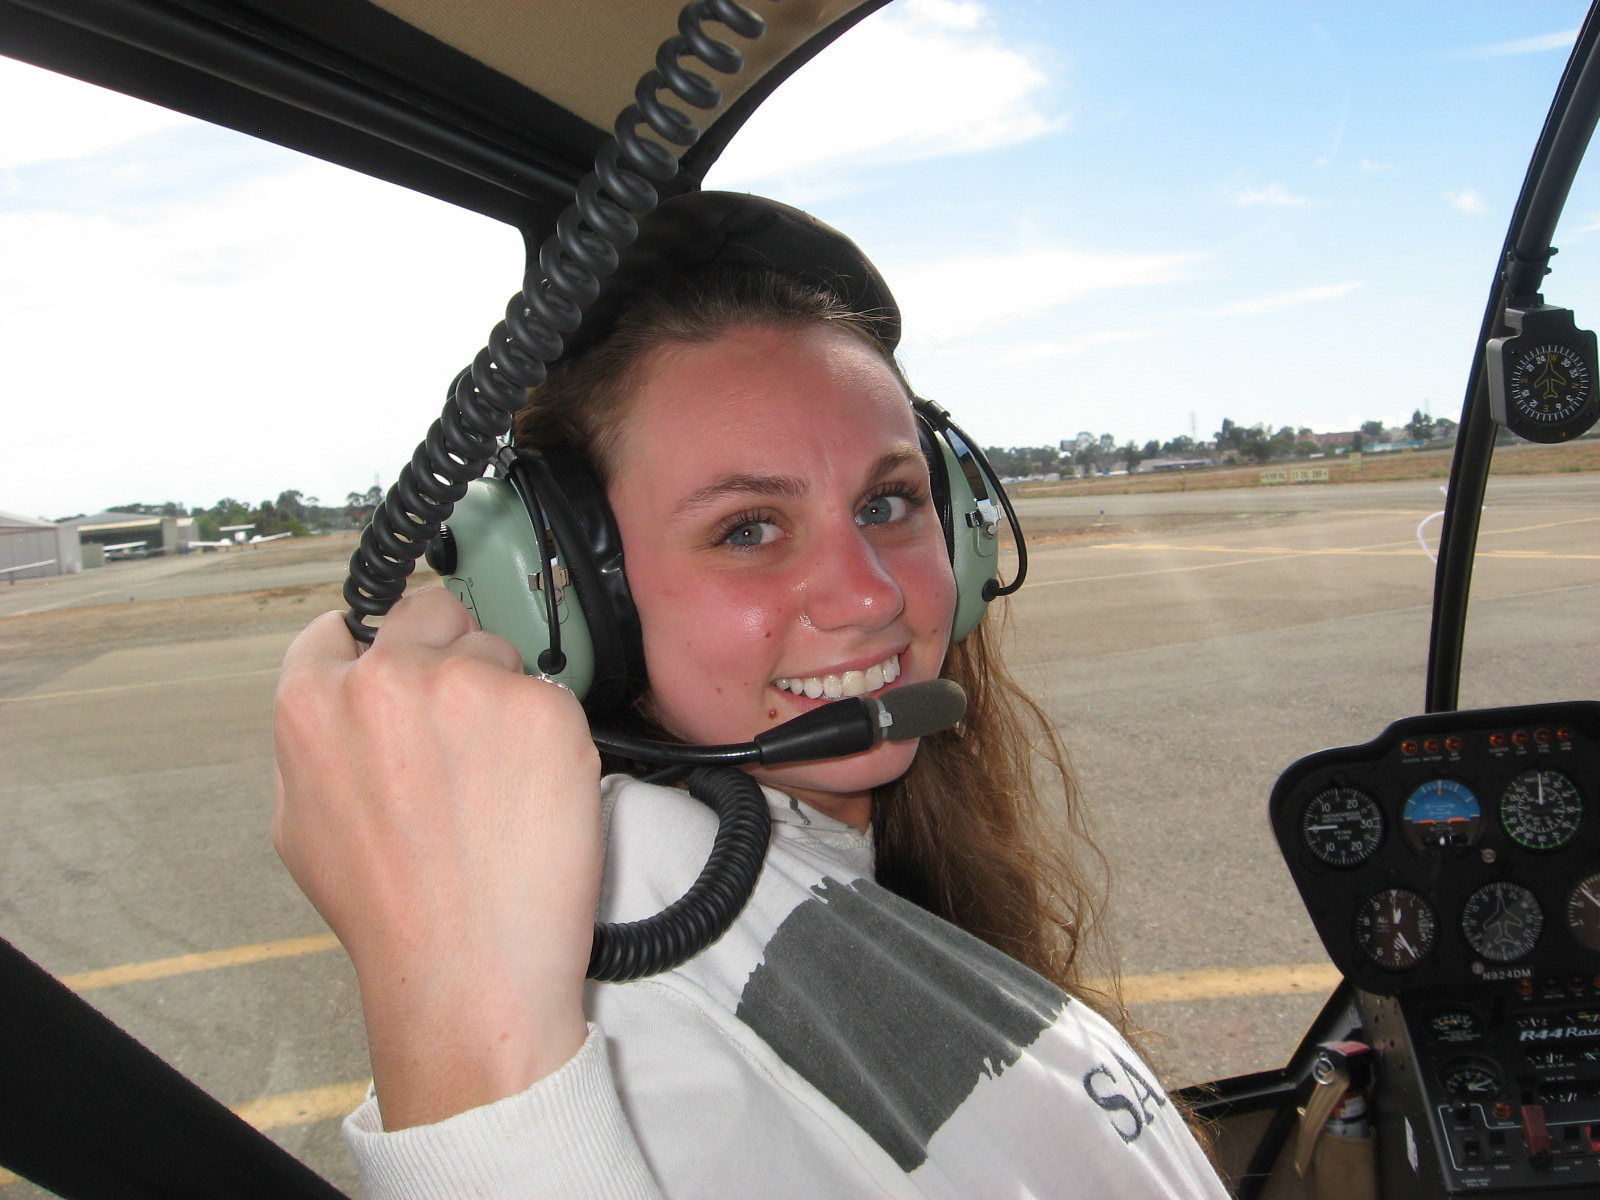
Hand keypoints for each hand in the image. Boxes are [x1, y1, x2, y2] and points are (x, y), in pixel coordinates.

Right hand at [273, 587, 600, 1127]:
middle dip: (446, 653)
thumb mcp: (299, 823)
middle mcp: (389, 678)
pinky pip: (551, 694)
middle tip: (462, 725)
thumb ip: (315, 741)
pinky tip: (533, 792)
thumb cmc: (391, 913)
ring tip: (497, 779)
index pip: (342, 625)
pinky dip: (551, 734)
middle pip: (430, 613)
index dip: (377, 648)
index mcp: (314, 702)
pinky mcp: (543, 706)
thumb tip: (338, 700)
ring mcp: (470, 686)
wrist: (466, 967)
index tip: (402, 667)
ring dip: (503, 696)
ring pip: (498, 652)